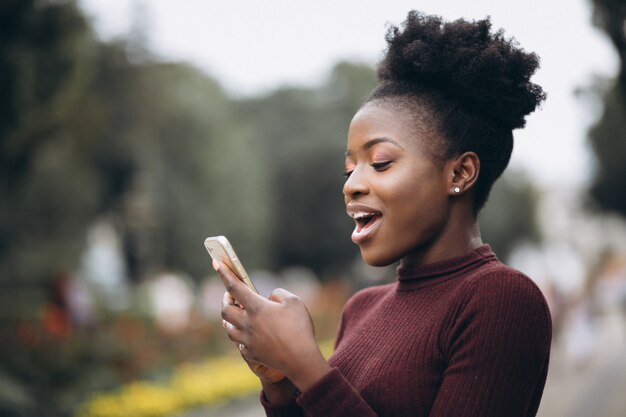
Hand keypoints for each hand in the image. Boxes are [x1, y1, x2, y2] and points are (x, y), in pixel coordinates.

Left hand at [214, 259, 331, 391]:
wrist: (301, 360)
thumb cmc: (299, 328)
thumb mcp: (294, 301)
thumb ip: (278, 294)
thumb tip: (268, 299)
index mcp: (256, 308)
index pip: (235, 287)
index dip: (224, 274)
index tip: (215, 263)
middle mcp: (247, 324)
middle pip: (225, 310)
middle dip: (226, 300)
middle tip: (231, 295)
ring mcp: (247, 340)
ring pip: (229, 329)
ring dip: (230, 319)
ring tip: (238, 314)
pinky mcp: (251, 354)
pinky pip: (239, 343)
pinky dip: (240, 336)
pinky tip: (246, 335)